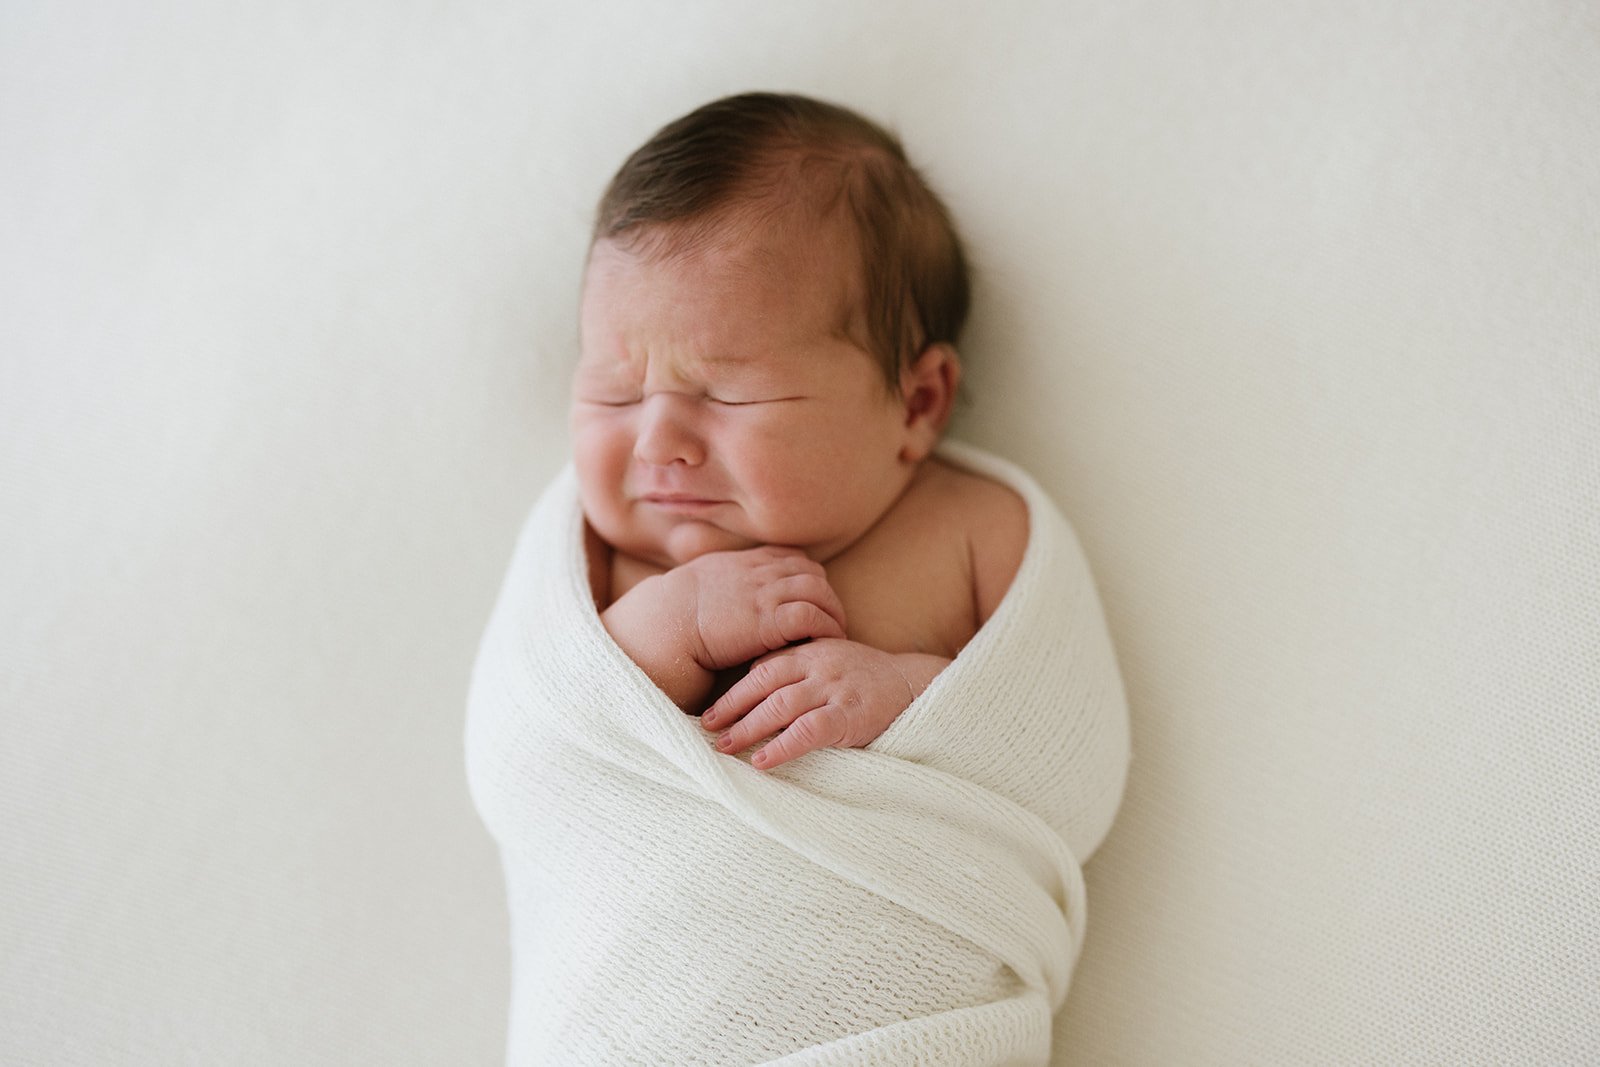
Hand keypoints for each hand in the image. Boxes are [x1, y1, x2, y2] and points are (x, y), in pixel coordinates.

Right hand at [671, 546, 846, 671]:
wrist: (660, 625)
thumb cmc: (670, 615)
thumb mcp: (697, 584)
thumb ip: (717, 583)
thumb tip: (722, 600)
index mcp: (742, 562)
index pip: (790, 558)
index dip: (806, 577)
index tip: (811, 598)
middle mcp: (758, 572)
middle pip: (811, 572)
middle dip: (826, 594)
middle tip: (831, 619)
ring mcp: (765, 593)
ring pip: (818, 590)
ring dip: (832, 612)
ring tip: (834, 635)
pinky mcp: (768, 619)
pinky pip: (811, 616)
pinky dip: (824, 628)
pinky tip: (825, 643)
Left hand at [701, 639, 948, 769]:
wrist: (914, 684)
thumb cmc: (865, 678)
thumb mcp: (829, 661)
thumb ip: (796, 669)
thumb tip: (751, 687)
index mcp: (809, 651)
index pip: (762, 668)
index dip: (733, 690)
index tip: (710, 712)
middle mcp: (818, 666)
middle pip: (763, 684)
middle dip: (731, 707)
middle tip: (706, 729)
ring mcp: (834, 688)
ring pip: (781, 706)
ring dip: (748, 728)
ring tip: (725, 747)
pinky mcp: (850, 714)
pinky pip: (809, 731)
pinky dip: (783, 747)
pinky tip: (763, 761)